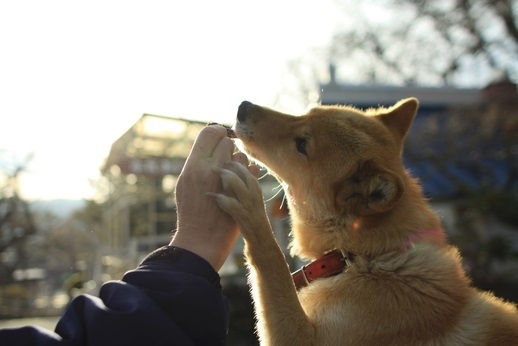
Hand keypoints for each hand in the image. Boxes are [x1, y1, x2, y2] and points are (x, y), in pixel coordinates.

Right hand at [170, 125, 258, 270]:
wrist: (201, 239)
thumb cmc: (191, 211)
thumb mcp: (185, 183)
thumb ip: (197, 162)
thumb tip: (210, 144)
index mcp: (194, 165)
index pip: (209, 133)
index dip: (217, 133)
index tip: (219, 138)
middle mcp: (211, 169)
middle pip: (226, 142)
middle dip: (226, 149)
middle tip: (223, 160)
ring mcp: (230, 180)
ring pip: (240, 156)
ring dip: (237, 162)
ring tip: (230, 175)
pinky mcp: (244, 191)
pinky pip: (252, 170)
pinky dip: (249, 174)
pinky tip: (241, 184)